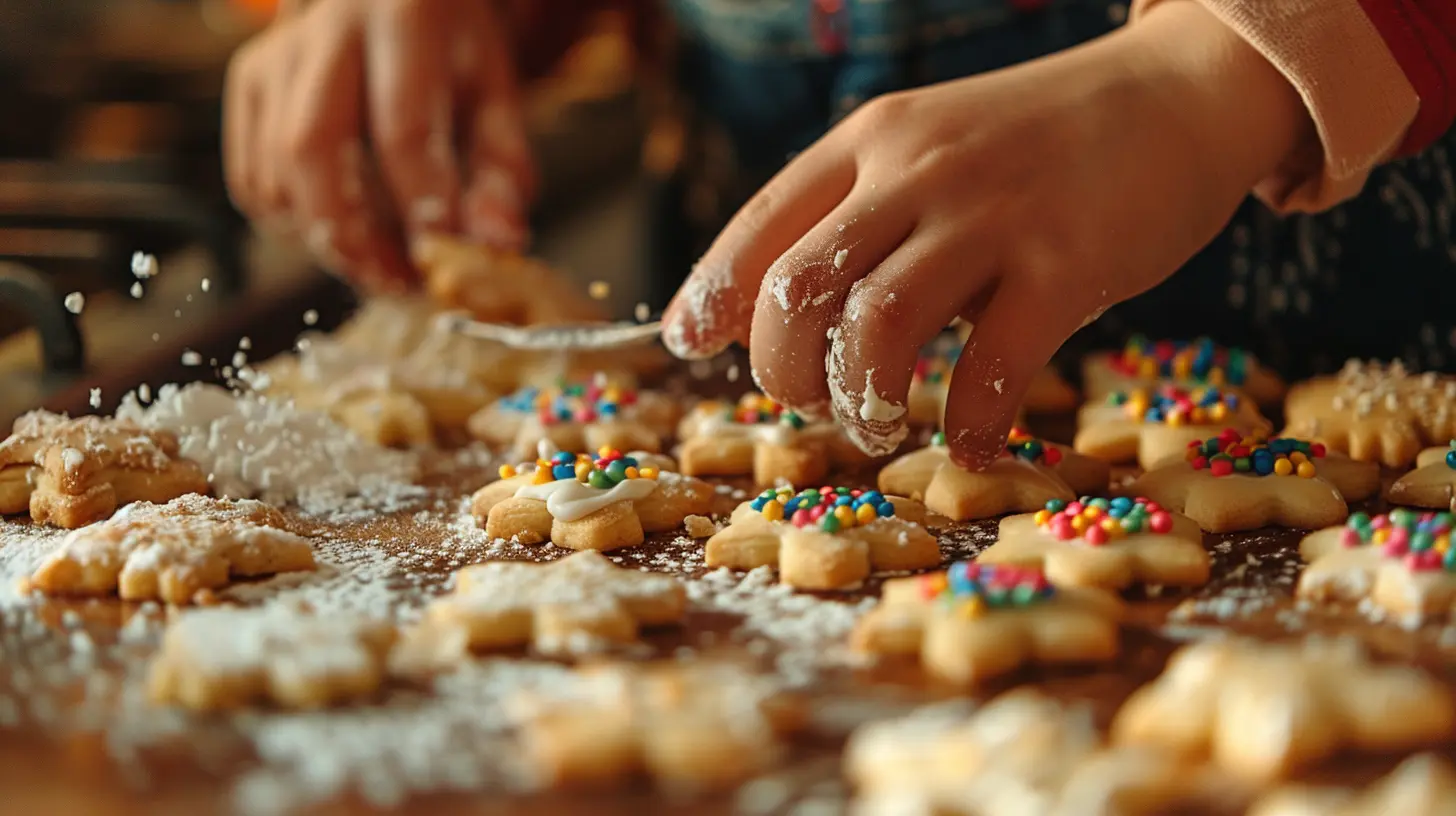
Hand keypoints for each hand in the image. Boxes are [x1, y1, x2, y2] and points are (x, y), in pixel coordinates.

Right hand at [223, 0, 534, 289]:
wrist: (395, 5)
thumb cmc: (452, 58)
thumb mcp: (495, 99)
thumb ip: (502, 171)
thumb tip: (497, 244)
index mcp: (404, 18)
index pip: (403, 126)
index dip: (422, 204)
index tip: (442, 259)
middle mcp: (325, 30)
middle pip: (312, 148)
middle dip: (353, 235)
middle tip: (397, 283)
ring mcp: (275, 56)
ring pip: (274, 172)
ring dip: (324, 238)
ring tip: (380, 264)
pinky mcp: (249, 84)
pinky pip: (253, 180)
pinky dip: (293, 225)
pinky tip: (342, 232)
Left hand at [661, 2, 1312, 467]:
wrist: (1177, 94)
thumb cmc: (1038, 145)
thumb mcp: (930, 149)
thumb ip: (860, 215)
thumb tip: (781, 312)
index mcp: (870, 142)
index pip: (759, 226)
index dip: (710, 294)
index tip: (686, 343)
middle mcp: (915, 171)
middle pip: (796, 290)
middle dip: (781, 370)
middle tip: (811, 401)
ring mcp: (991, 214)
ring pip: (876, 327)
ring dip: (860, 400)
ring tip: (879, 425)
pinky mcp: (1066, 261)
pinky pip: (993, 365)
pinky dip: (969, 422)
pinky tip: (973, 441)